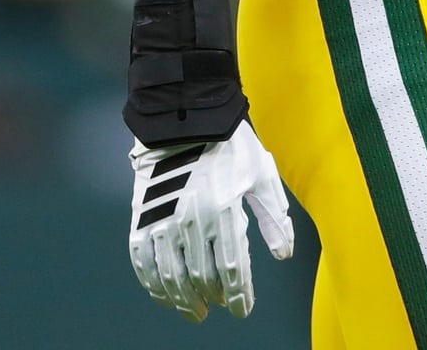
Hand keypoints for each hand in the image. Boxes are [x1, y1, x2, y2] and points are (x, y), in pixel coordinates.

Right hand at [129, 119, 293, 320]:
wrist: (187, 116)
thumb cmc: (232, 144)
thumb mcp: (261, 173)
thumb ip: (274, 215)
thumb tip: (284, 254)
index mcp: (225, 209)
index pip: (233, 268)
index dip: (239, 295)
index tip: (244, 309)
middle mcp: (193, 220)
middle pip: (202, 277)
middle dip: (214, 297)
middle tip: (221, 305)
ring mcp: (163, 220)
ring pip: (172, 277)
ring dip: (184, 300)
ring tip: (196, 310)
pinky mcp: (142, 217)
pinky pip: (143, 262)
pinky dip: (154, 285)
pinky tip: (165, 294)